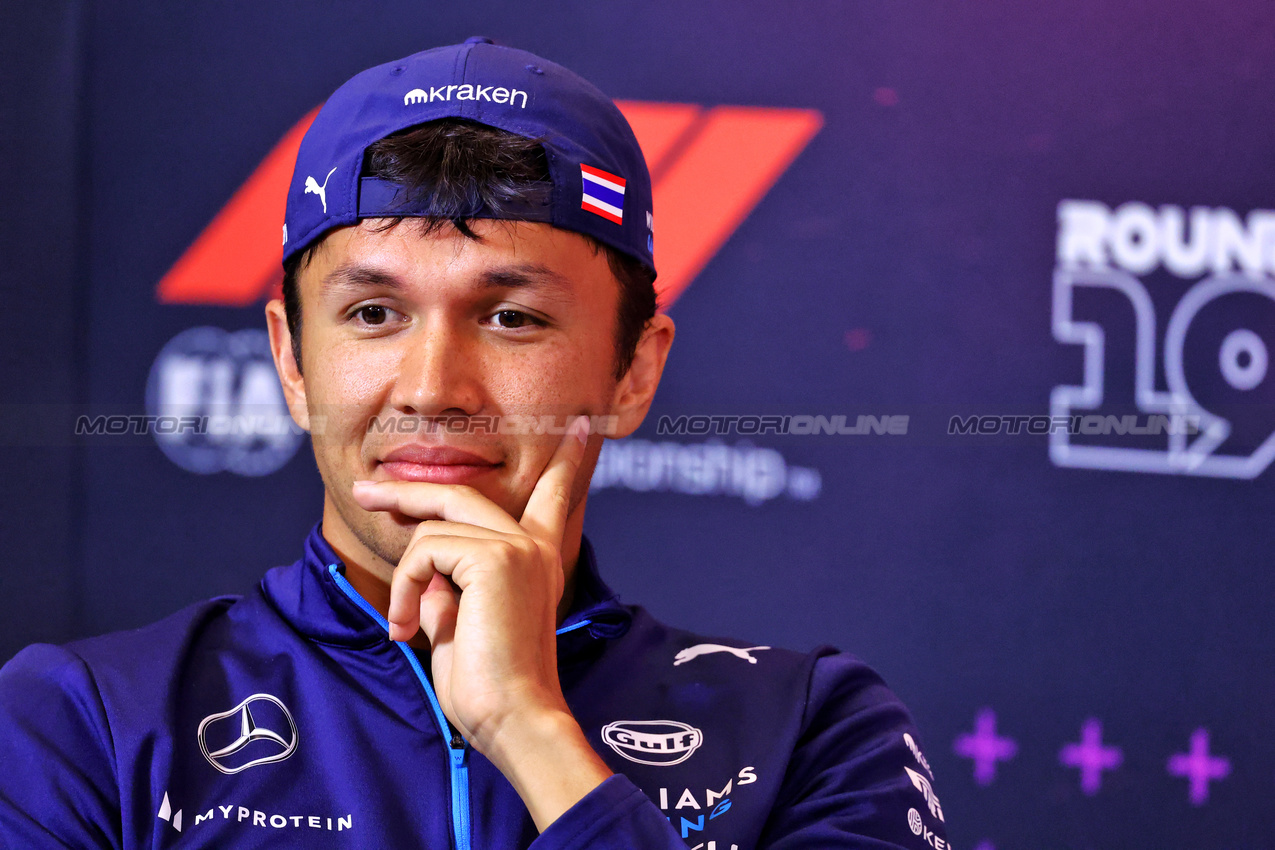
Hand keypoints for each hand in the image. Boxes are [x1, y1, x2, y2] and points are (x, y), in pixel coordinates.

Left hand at [350, 415, 611, 827]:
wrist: (512, 715)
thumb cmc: (487, 684)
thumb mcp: (461, 622)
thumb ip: (448, 584)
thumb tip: (425, 568)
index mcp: (536, 559)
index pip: (553, 495)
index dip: (565, 460)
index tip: (579, 426)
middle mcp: (532, 545)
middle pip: (459, 493)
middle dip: (406, 492)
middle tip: (364, 491)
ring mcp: (516, 546)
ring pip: (430, 529)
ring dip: (404, 579)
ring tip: (406, 626)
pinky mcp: (495, 557)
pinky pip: (424, 550)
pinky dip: (405, 587)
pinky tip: (409, 627)